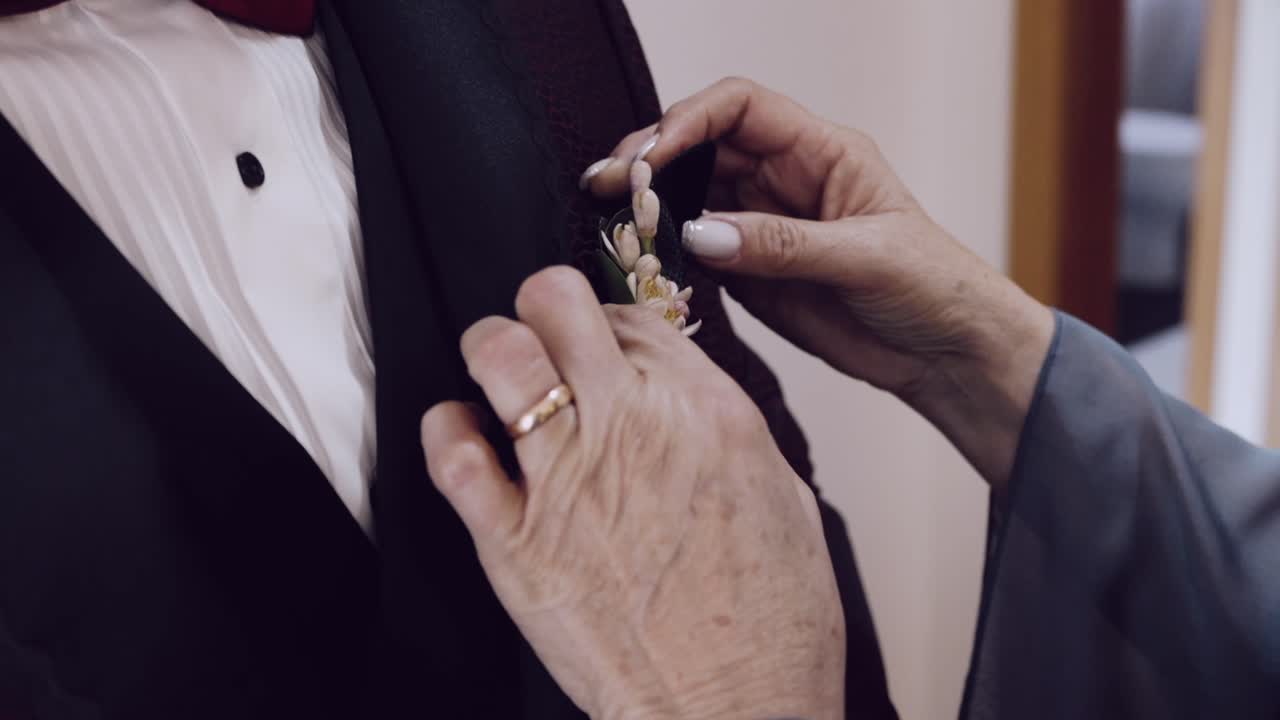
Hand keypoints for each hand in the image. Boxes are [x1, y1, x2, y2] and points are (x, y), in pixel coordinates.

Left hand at [420, 267, 843, 719]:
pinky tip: (462, 436)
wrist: (734, 707)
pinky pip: (453, 454)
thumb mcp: (781, 496)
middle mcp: (632, 428)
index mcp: (706, 412)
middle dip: (542, 307)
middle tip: (541, 332)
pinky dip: (446, 431)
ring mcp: (567, 479)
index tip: (598, 343)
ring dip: (489, 348)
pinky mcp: (515, 540)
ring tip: (493, 366)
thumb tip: (682, 398)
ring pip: (498, 355)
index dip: (606, 320)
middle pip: (556, 304)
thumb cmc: (769, 624)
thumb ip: (724, 431)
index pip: (632, 316)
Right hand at [583, 78, 1053, 491]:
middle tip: (606, 187)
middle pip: (701, 148)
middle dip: (651, 160)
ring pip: (689, 198)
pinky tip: (641, 260)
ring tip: (611, 223)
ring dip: (650, 207)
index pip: (739, 108)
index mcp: (821, 152)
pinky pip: (695, 252)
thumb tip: (703, 233)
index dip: (689, 121)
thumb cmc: (936, 289)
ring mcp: (762, 226)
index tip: (651, 155)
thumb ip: (783, 244)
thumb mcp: (867, 258)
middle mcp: (785, 180)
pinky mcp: (751, 273)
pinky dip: (665, 254)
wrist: (949, 355)